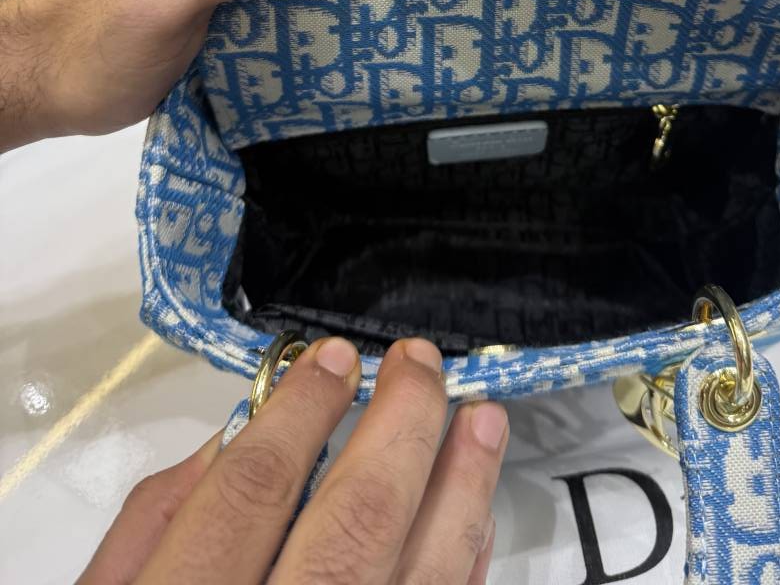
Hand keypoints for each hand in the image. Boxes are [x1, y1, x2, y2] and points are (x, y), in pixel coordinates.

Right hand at [79, 337, 505, 583]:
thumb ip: (156, 524)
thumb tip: (236, 435)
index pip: (253, 490)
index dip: (301, 410)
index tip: (332, 358)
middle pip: (358, 517)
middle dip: (401, 424)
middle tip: (420, 363)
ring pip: (425, 572)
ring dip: (463, 485)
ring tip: (481, 417)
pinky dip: (464, 565)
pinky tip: (473, 515)